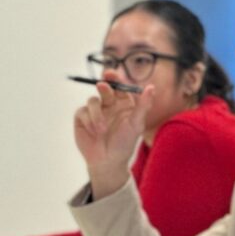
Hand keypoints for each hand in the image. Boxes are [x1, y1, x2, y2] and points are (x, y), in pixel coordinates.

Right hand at [73, 71, 154, 198]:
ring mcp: (95, 110)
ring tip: (102, 130)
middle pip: (105, 87)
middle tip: (103, 85)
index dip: (116, 79)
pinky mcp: (82, 117)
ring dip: (97, 115)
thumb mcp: (136, 124)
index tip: (112, 74)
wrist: (108, 161)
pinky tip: (94, 132)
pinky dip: (89, 121)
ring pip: (92, 100)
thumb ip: (143, 105)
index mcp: (123, 103)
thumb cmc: (125, 143)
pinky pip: (83, 111)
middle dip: (104, 85)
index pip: (120, 86)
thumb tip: (151, 87)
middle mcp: (109, 104)